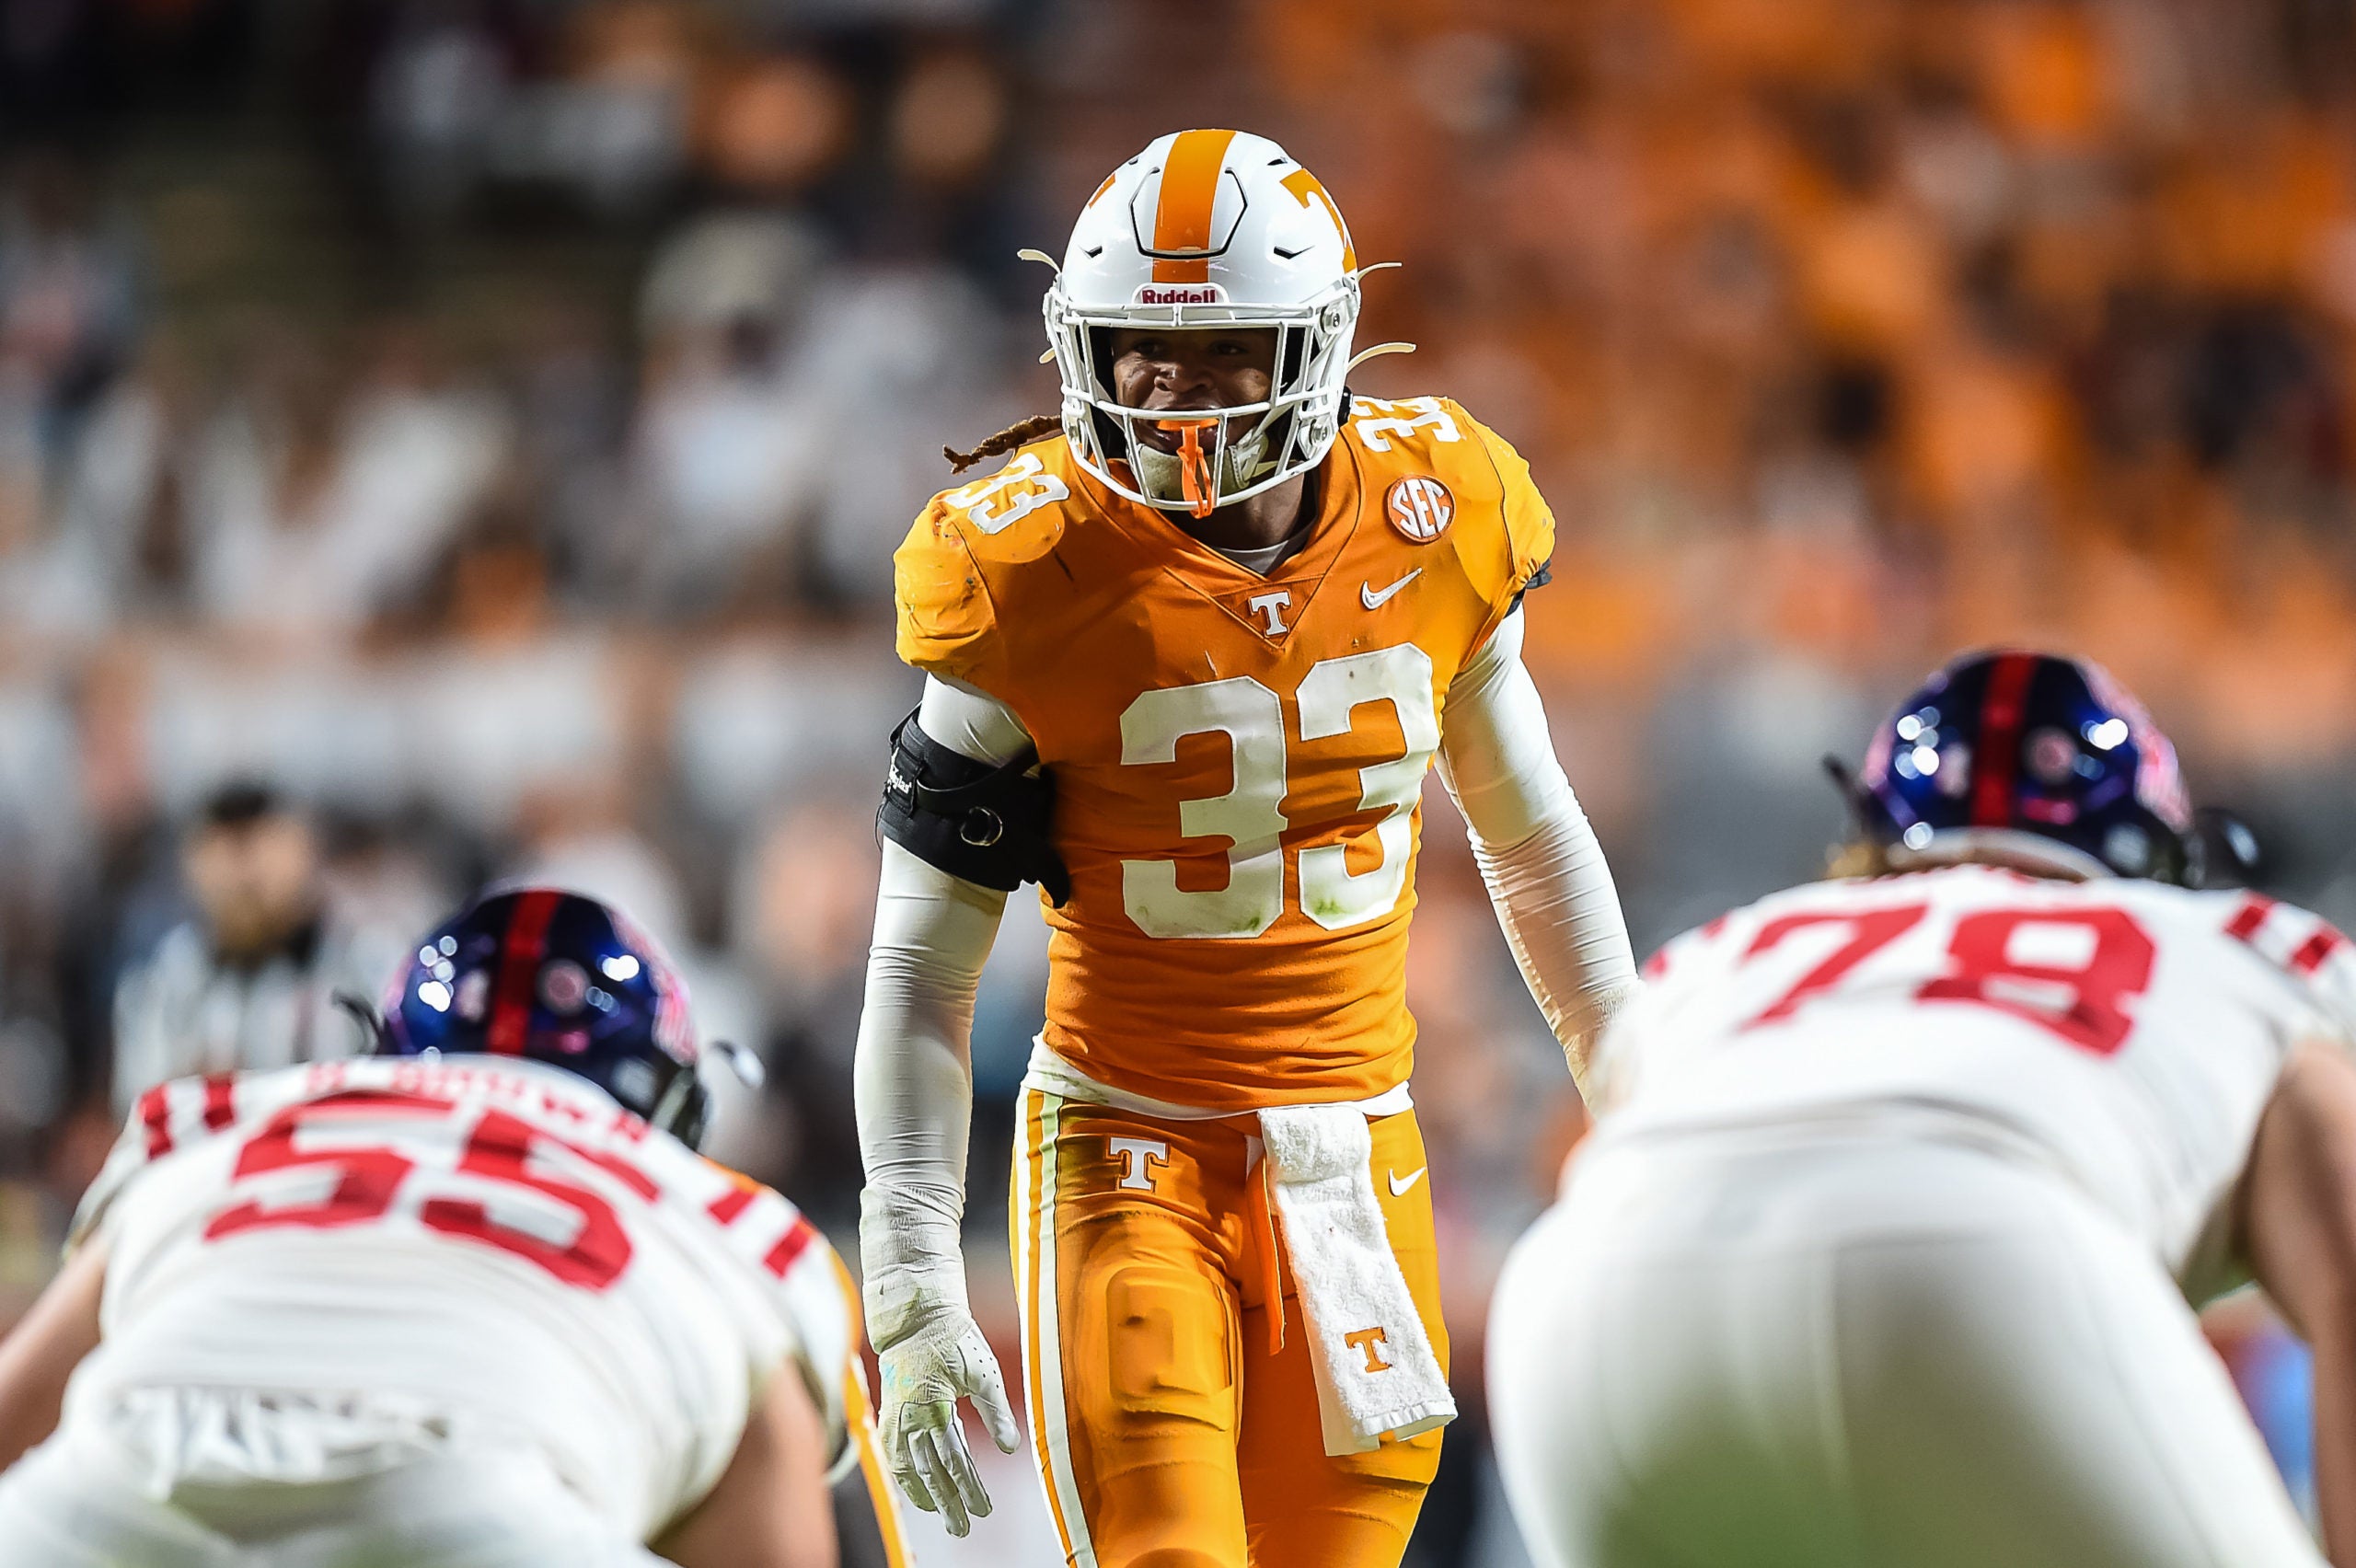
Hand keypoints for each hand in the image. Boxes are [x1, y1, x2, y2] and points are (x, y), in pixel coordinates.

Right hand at [873, 1304, 1022, 1535]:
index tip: (983, 1510)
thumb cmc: (954, 1338)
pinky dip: (906, 1476)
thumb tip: (1011, 1447)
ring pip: (910, 1467)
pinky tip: (919, 1489)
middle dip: (947, 1502)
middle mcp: (910, 1417)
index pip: (954, 1459)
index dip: (969, 1488)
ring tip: (942, 1515)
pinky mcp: (889, 1414)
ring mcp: (895, 1417)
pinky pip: (895, 1455)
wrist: (916, 1317)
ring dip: (926, 1494)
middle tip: (962, 1528)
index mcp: (933, 1406)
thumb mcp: (983, 1371)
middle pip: (930, 1471)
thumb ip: (996, 1411)